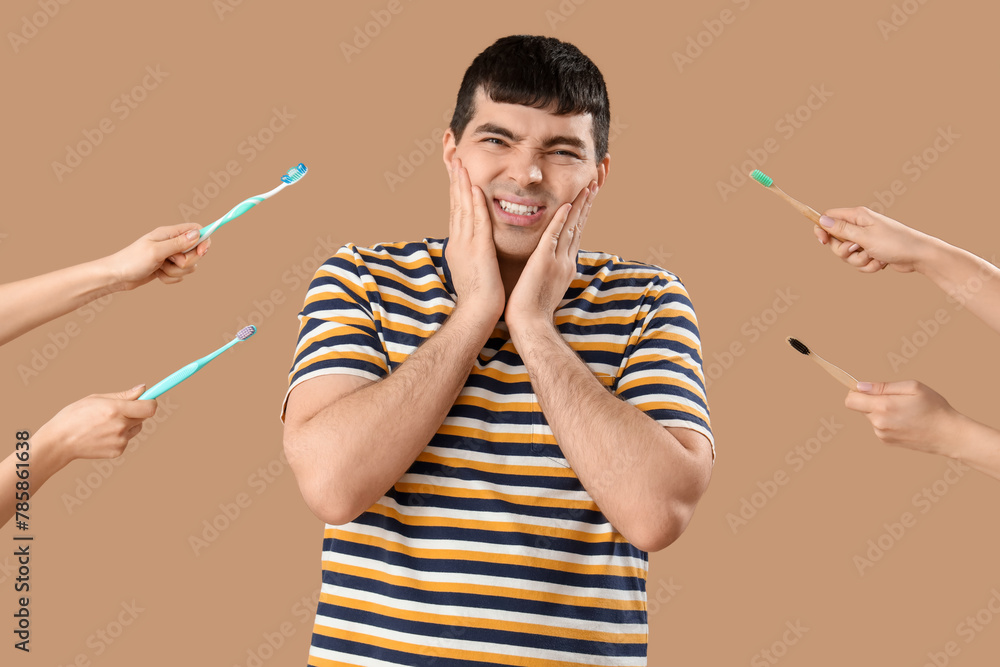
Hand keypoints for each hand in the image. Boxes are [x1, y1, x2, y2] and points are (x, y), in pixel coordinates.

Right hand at [34, 384, 157, 465]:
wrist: (59, 442)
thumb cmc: (75, 416)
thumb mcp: (96, 399)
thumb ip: (123, 395)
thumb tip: (143, 389)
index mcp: (115, 410)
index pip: (149, 407)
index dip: (151, 402)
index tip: (148, 399)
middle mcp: (120, 426)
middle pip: (143, 417)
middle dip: (136, 412)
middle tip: (118, 410)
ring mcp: (120, 441)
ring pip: (135, 429)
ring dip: (128, 424)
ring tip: (105, 424)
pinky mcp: (117, 452)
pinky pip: (126, 440)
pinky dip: (119, 436)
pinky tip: (102, 435)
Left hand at [102, 223, 210, 291]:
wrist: (117, 276)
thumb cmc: (132, 260)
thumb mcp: (156, 251)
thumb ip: (178, 243)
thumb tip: (198, 234)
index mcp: (169, 233)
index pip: (196, 230)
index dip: (204, 240)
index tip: (201, 252)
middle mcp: (172, 243)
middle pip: (195, 252)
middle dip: (186, 262)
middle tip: (170, 261)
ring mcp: (170, 256)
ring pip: (188, 267)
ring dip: (175, 272)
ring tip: (159, 268)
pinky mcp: (168, 268)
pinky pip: (180, 276)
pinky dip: (169, 278)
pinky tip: (157, 274)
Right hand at [444, 157, 505, 323]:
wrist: (477, 313)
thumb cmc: (480, 297)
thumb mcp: (474, 269)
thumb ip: (474, 253)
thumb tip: (476, 246)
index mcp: (458, 247)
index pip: (457, 214)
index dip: (456, 194)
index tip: (457, 176)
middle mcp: (458, 242)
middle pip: (456, 206)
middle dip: (455, 183)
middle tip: (454, 161)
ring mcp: (466, 245)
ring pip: (463, 209)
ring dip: (462, 186)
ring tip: (461, 165)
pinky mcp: (478, 250)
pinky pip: (477, 222)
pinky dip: (475, 204)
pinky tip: (475, 188)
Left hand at [505, 180, 597, 332]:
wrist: (530, 324)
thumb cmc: (533, 308)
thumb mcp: (546, 283)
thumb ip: (550, 268)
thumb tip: (550, 260)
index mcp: (566, 263)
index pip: (577, 231)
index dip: (584, 211)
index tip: (589, 193)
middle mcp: (566, 259)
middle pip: (580, 224)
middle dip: (588, 201)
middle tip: (597, 180)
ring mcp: (557, 260)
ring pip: (571, 227)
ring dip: (580, 205)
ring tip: (589, 186)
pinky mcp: (544, 262)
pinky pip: (553, 237)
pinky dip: (560, 220)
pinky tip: (566, 205)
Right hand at [814, 207, 934, 273]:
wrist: (919, 256)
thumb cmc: (895, 243)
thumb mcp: (865, 237)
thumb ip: (842, 229)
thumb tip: (822, 220)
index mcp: (857, 216)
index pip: (829, 218)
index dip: (822, 229)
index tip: (822, 242)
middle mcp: (860, 226)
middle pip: (836, 241)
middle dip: (845, 252)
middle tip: (858, 249)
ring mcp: (865, 240)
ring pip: (847, 255)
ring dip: (860, 260)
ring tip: (875, 256)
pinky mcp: (871, 252)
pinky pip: (859, 263)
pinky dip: (869, 266)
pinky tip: (882, 262)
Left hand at [845, 380, 961, 455]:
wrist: (949, 435)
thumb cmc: (934, 407)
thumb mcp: (912, 387)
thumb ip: (883, 386)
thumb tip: (860, 386)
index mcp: (883, 407)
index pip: (850, 400)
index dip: (855, 392)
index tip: (866, 389)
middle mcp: (878, 423)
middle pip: (860, 407)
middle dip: (871, 400)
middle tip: (896, 399)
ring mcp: (881, 434)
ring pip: (871, 417)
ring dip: (881, 411)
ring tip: (904, 410)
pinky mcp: (886, 442)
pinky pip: (879, 426)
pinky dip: (887, 421)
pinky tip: (905, 421)